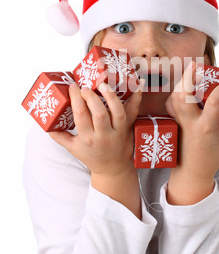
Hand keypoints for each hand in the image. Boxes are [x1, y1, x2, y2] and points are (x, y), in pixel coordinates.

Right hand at [49, 81, 144, 216]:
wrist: (112, 169)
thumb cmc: (91, 156)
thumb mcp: (72, 148)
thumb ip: (59, 136)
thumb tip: (46, 122)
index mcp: (87, 139)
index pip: (81, 116)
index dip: (76, 99)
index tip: (73, 87)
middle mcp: (103, 135)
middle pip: (98, 113)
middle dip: (91, 97)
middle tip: (86, 87)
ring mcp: (118, 131)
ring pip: (117, 112)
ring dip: (111, 97)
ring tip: (103, 85)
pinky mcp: (128, 128)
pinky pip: (133, 113)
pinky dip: (136, 99)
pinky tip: (137, 86)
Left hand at [165, 61, 218, 204]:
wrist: (191, 172)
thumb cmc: (212, 158)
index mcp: (207, 127)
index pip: (214, 102)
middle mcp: (191, 122)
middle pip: (184, 95)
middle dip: (189, 77)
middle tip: (198, 65)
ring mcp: (180, 122)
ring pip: (175, 97)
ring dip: (182, 83)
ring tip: (191, 72)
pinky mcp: (174, 122)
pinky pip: (170, 104)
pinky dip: (175, 93)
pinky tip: (183, 87)